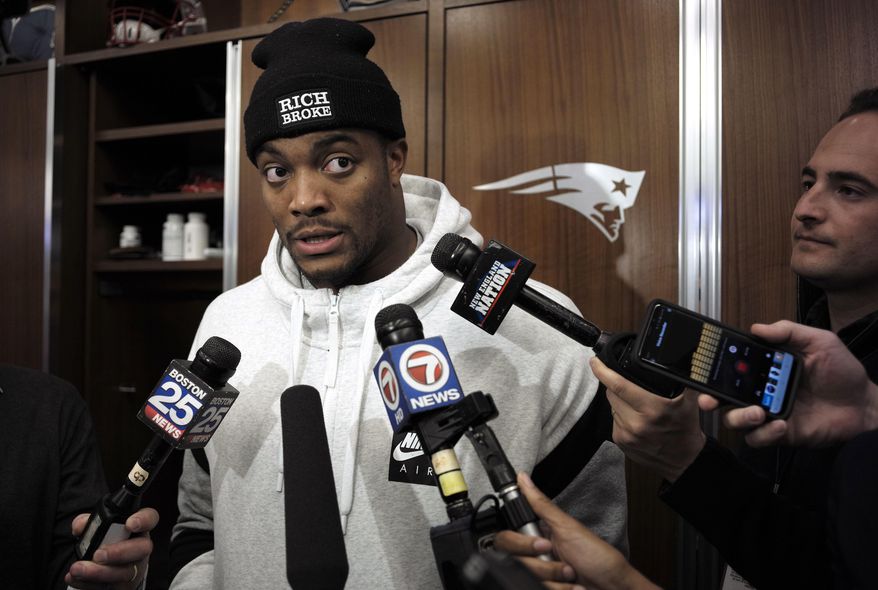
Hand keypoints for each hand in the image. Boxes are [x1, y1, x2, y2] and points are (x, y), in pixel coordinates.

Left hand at [65, 507, 158, 589]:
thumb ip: (88, 523)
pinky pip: (110, 588)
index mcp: (136, 529)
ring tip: (78, 569)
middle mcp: (140, 549)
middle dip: (120, 552)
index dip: (143, 520)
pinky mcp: (123, 587)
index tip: (130, 524)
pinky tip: (76, 578)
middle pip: (142, 549)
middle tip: (98, 554)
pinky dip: (89, 584)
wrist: (103, 567)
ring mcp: (134, 569)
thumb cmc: (104, 543)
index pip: (150, 518)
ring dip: (99, 572)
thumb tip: (80, 527)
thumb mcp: (95, 528)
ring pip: (125, 573)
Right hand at [494, 472, 658, 589]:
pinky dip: (558, 589)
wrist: (613, 587)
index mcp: (538, 534)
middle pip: (516, 560)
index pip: (508, 538)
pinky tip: (571, 586)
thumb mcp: (568, 528)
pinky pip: (534, 588)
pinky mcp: (546, 586)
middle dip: (543, 565)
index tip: (543, 545)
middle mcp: (535, 555)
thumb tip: (523, 479)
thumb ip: (541, 505)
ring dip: (555, 578)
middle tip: (564, 563)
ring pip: (527, 577)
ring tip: (572, 576)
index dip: (522, 544)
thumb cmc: (598, 557)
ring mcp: (540, 574)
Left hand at [590, 357, 705, 482]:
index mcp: (652, 409)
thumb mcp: (691, 402)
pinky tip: (635, 418)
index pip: (619, 385)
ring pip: (612, 407)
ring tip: (637, 405)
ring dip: (619, 402)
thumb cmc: (686, 429)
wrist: (684, 461)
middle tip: (631, 386)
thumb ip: (687, 380)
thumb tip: (685, 360)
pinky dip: (621, 415)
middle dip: (616, 385)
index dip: (603, 371)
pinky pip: (614, 420)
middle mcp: (637, 423)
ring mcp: (627, 435)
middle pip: (612, 394)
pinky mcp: (621, 443)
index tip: (595, 362)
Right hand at [698, 320, 877, 446]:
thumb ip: (788, 331)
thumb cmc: (843, 372)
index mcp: (766, 369)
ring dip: (738, 417)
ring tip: (757, 412)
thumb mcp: (819, 341)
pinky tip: (779, 423)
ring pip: (735, 420)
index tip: (707, 367)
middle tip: (709, 399)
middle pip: (723, 397)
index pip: (733, 368)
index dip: (715, 369)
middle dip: (709, 398)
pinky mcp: (780, 434)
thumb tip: (757, 328)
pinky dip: (763, 434)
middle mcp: (762, 391)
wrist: (864, 404)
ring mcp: (769, 413)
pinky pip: (758, 439)